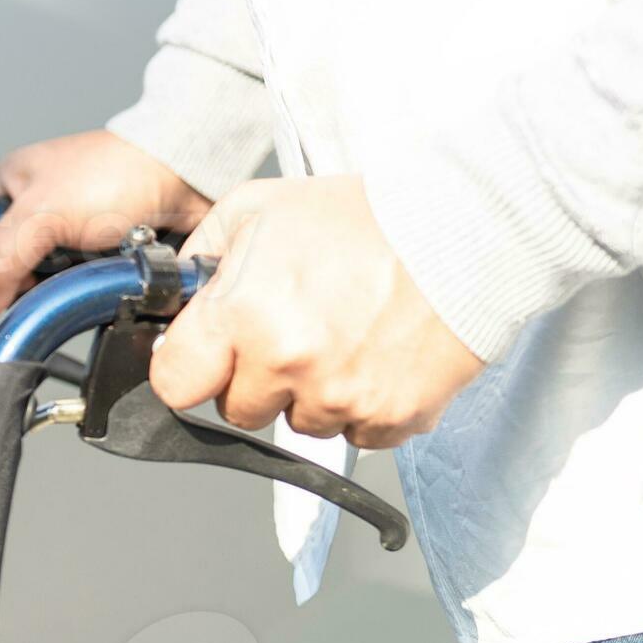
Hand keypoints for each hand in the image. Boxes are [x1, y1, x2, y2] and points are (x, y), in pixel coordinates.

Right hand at [0, 131, 215, 328]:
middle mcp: (37, 206)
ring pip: (50, 279)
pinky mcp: (103, 248)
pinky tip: (100, 276)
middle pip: (12, 267)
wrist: (189, 174)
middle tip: (46, 279)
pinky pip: (84, 282)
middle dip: (30, 280)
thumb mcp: (40, 216)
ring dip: (65, 283)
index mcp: (9, 186)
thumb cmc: (117, 172)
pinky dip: (91, 285)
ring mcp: (72, 229)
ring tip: (82, 270)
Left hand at [150, 175, 485, 448]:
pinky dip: (363, 404)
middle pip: (238, 409)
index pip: (175, 383)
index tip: (207, 354)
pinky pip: (356, 433)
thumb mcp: (257, 208)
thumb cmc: (364, 214)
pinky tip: (376, 355)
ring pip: (299, 422)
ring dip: (311, 392)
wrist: (467, 229)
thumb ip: (203, 257)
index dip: (189, 366)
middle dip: (254, 378)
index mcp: (242, 316)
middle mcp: (287, 364)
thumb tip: (175, 296)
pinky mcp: (392, 416)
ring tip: (343, 334)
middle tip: (290, 331)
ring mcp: (341, 396)